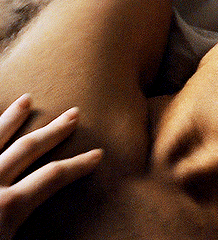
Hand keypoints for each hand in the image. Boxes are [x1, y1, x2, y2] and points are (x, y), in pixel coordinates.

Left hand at [0, 94, 102, 238]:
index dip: (78, 165)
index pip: (53, 176)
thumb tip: (43, 223)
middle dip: (53, 131)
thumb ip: (21, 228)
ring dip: (11, 119)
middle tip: (73, 114)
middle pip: (28, 148)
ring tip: (25, 101)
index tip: (98, 154)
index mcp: (7, 207)